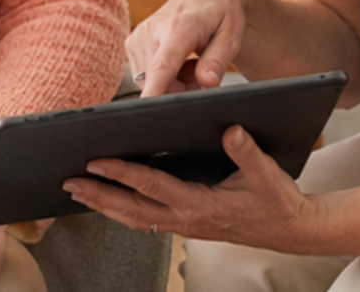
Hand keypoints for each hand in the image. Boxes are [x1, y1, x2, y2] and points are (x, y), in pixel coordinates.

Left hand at [64, 124, 319, 252]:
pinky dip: (123, 211)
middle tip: (68, 182)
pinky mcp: (186, 226)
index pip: (151, 185)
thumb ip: (246, 152)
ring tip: (78, 193)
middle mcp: (185, 219)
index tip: (95, 162)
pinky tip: (110, 203)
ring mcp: (184, 226)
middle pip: (131, 207)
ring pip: (134, 218)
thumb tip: (230, 129)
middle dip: (97, 195)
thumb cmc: (277, 200)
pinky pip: (146, 220)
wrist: (290, 229)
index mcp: (199, 204)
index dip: (121, 173)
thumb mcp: (265, 173)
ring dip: (104, 205)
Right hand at [127, 0, 254, 96]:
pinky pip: (145, 76)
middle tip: (202, 74)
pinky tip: (177, 62)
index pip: (162, 64)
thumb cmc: (222, 15)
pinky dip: (162, 76)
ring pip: (150, 82)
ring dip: (171, 83)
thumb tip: (207, 82)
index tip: (147, 107)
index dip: (155, 88)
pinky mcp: (132, 43)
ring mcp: (139, 36)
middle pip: (158, 82)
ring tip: (191, 65)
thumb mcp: (231, 37)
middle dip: (180, 90)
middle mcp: (152, 29)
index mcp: (179, 26)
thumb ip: (217, 60)